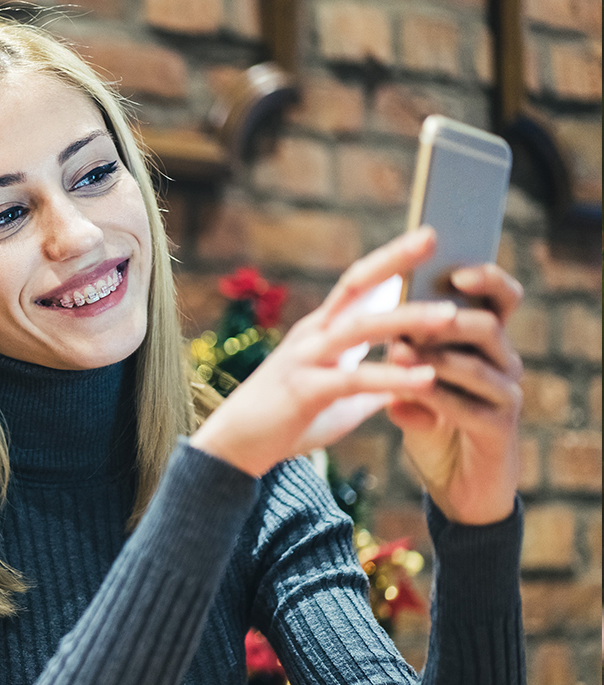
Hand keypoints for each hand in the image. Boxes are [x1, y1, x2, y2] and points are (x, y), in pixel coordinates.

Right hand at [191, 228, 450, 477]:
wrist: (235, 448)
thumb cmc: (287, 421)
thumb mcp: (340, 399)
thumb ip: (375, 383)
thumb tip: (414, 379)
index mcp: (320, 330)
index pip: (357, 283)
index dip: (390, 260)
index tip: (428, 238)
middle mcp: (312, 335)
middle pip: (354, 286)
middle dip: (394, 261)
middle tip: (434, 236)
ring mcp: (306, 360)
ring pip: (359, 328)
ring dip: (406, 319)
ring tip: (450, 315)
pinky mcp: (306, 391)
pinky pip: (355, 380)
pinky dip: (393, 377)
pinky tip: (427, 379)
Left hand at [385, 264, 523, 523]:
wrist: (457, 489)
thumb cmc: (436, 429)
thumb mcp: (415, 389)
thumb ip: (407, 362)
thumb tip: (394, 343)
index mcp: (486, 345)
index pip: (499, 298)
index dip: (485, 278)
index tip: (453, 268)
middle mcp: (505, 364)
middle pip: (488, 325)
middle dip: (444, 318)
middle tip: (407, 316)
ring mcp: (506, 397)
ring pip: (477, 364)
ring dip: (433, 357)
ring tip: (396, 353)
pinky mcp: (499, 430)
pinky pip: (467, 405)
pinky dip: (434, 396)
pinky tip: (404, 395)